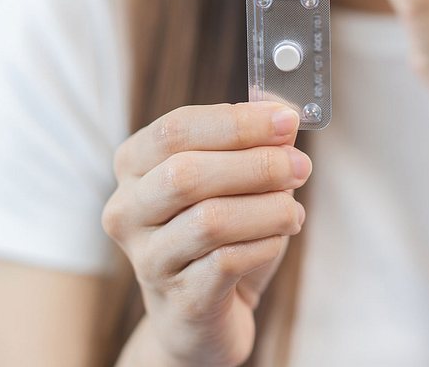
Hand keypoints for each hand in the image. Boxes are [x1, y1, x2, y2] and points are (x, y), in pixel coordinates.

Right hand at [102, 102, 310, 366]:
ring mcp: (149, 259)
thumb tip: (282, 114)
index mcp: (134, 165)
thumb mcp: (233, 179)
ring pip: (209, 220)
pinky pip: (227, 262)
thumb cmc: (220, 235)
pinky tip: (279, 237)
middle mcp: (128, 211)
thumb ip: (253, 140)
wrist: (206, 314)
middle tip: (300, 166)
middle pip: (186, 173)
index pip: (176, 129)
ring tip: (293, 210)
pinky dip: (265, 244)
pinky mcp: (180, 300)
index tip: (287, 122)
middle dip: (255, 165)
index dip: (236, 123)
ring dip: (267, 208)